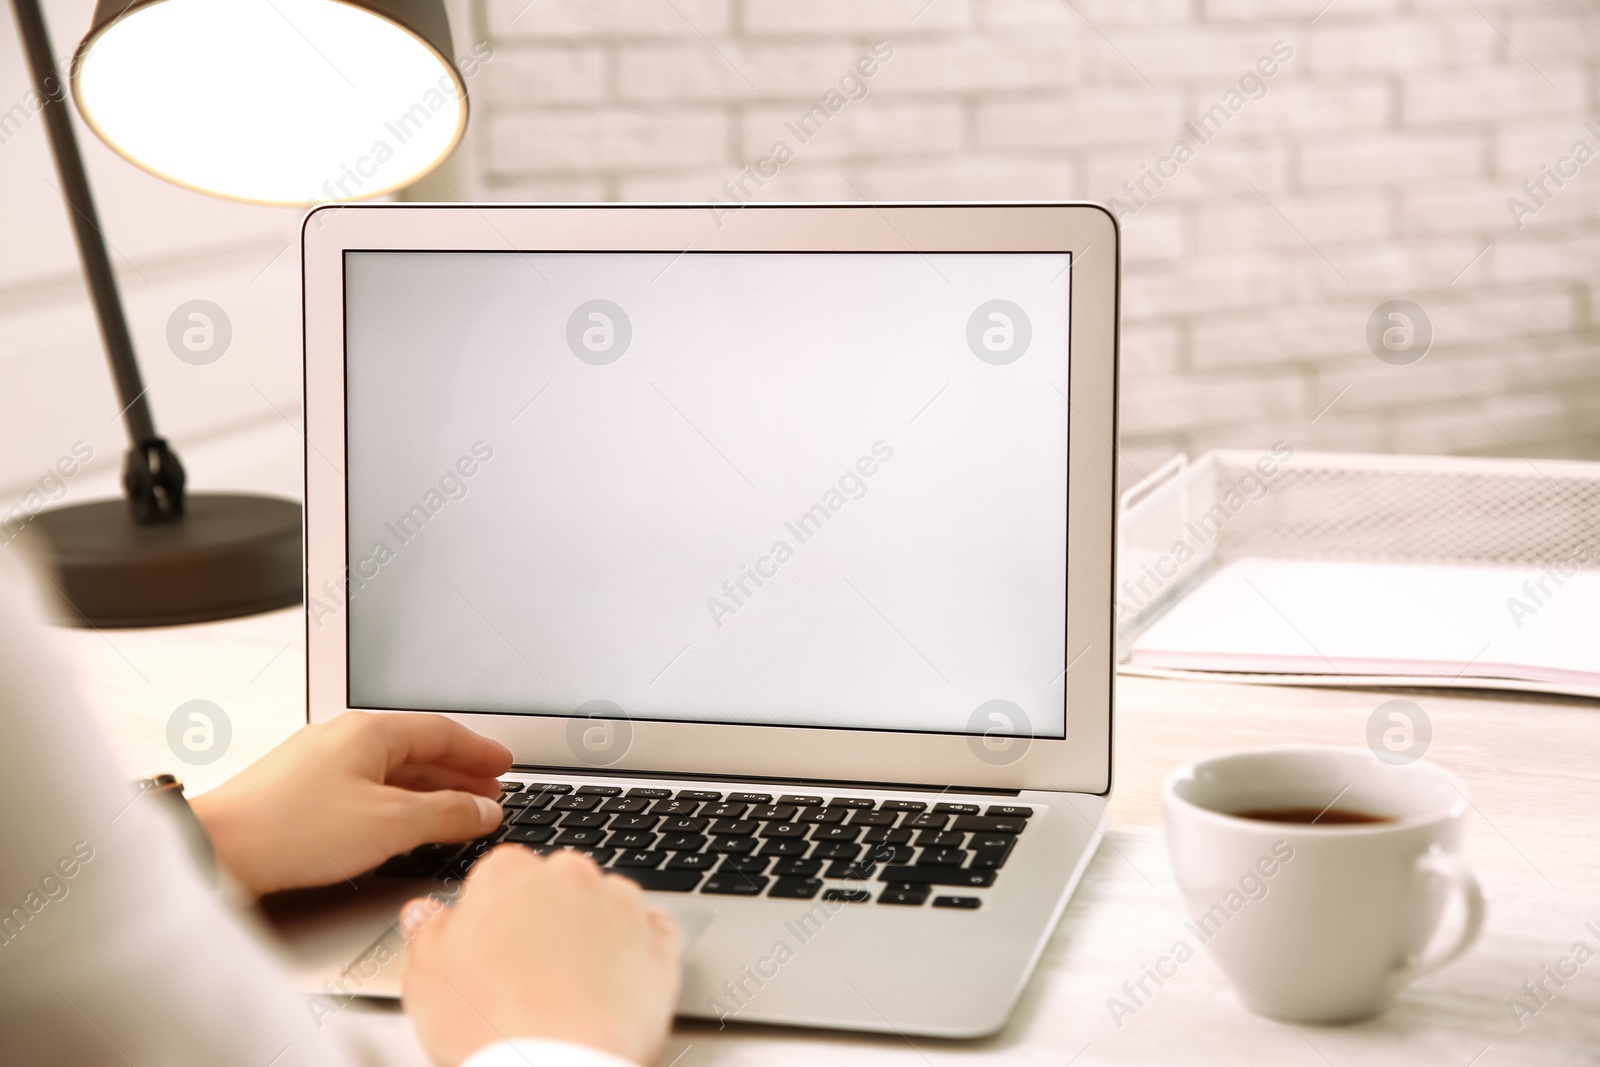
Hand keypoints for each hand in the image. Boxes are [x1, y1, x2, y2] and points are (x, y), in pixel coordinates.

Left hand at [189, 711, 510, 897]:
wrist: (216, 850)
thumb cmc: (292, 830)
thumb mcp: (389, 824)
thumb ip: (446, 815)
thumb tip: (483, 810)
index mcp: (368, 731)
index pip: (441, 731)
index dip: (479, 750)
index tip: (504, 765)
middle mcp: (343, 738)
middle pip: (416, 749)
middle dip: (458, 773)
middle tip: (488, 793)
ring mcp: (318, 763)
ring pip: (389, 770)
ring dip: (428, 790)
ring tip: (455, 814)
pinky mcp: (300, 792)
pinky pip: (364, 787)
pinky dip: (396, 802)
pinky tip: (402, 826)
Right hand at [403, 846, 681, 1066]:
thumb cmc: (490, 1026)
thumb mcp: (427, 978)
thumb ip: (429, 933)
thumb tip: (425, 915)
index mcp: (509, 875)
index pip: (502, 871)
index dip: (496, 909)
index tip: (492, 937)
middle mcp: (570, 877)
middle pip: (559, 880)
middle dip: (549, 912)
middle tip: (531, 964)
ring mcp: (620, 907)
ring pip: (609, 901)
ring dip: (596, 926)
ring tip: (575, 979)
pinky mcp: (659, 943)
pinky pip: (654, 930)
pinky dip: (640, 947)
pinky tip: (620, 976)